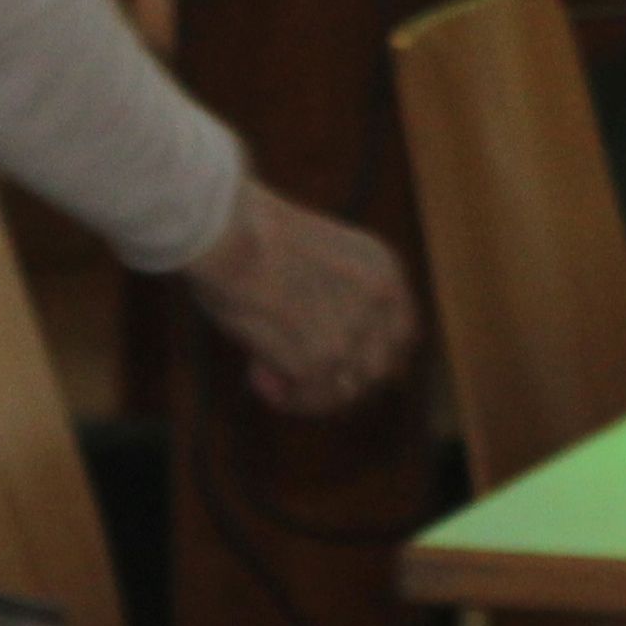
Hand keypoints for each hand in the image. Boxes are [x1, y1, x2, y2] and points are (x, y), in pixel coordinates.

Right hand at [179, 181, 416, 416]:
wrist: (225, 227)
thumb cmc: (251, 233)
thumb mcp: (320, 258)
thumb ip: (336, 301)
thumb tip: (323, 357)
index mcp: (384, 269)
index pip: (401, 335)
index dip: (371, 358)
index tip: (339, 367)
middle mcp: (378, 304)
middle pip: (377, 371)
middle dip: (339, 382)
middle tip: (300, 381)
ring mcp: (351, 333)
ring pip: (343, 393)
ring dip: (308, 394)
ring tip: (266, 375)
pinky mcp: (318, 359)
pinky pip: (306, 398)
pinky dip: (283, 397)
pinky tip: (255, 375)